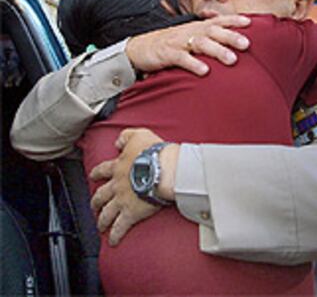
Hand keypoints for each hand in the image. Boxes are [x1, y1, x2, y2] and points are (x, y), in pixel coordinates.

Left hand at [89, 128, 178, 245]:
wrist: (164, 169)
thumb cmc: (154, 151)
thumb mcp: (139, 134)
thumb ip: (126, 136)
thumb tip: (117, 142)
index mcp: (118, 167)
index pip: (103, 170)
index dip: (97, 173)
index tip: (93, 176)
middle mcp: (117, 184)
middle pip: (101, 195)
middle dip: (95, 202)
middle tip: (94, 206)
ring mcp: (122, 200)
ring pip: (106, 213)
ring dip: (102, 220)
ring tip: (100, 225)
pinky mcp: (131, 213)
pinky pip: (120, 227)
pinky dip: (115, 235)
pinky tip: (113, 241)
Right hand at [126, 14, 250, 75]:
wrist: (139, 48)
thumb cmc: (169, 44)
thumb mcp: (189, 37)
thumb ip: (207, 38)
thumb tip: (229, 45)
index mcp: (196, 27)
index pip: (218, 20)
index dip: (233, 20)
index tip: (250, 22)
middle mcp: (190, 31)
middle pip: (213, 31)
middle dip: (231, 36)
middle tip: (247, 44)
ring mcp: (179, 42)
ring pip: (201, 43)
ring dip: (217, 50)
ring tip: (232, 60)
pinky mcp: (168, 54)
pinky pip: (182, 58)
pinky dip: (194, 64)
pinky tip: (205, 71)